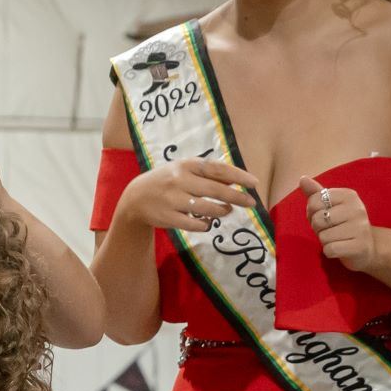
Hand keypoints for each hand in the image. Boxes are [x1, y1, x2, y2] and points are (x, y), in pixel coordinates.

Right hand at [122, 156, 259, 235]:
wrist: (136, 198)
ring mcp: (173, 200)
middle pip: (215, 190)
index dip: (238, 177)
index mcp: (187, 165)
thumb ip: (208, 173)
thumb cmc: (168, 181)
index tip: (254, 184)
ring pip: (205, 208)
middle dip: (236, 197)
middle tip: (251, 203)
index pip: (217, 169)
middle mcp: (180, 180)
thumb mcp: (185, 170)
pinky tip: (209, 223)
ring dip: (221, 211)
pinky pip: (193, 224)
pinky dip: (205, 225)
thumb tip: (237, 180)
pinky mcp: (168, 217)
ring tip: (227, 211)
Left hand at [299, 176, 378, 272]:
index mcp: (349, 195)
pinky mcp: (359, 246)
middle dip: (318, 228)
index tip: (324, 215)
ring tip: (337, 238)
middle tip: (331, 229)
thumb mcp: (330, 207)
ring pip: (323, 236)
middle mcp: (356, 208)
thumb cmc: (343, 224)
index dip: (312, 212)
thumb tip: (302, 179)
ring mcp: (360, 228)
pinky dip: (330, 251)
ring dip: (325, 241)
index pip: (314, 201)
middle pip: (317, 219)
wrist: (367, 246)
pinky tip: (340, 248)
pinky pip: (330, 249)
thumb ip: (316, 194)